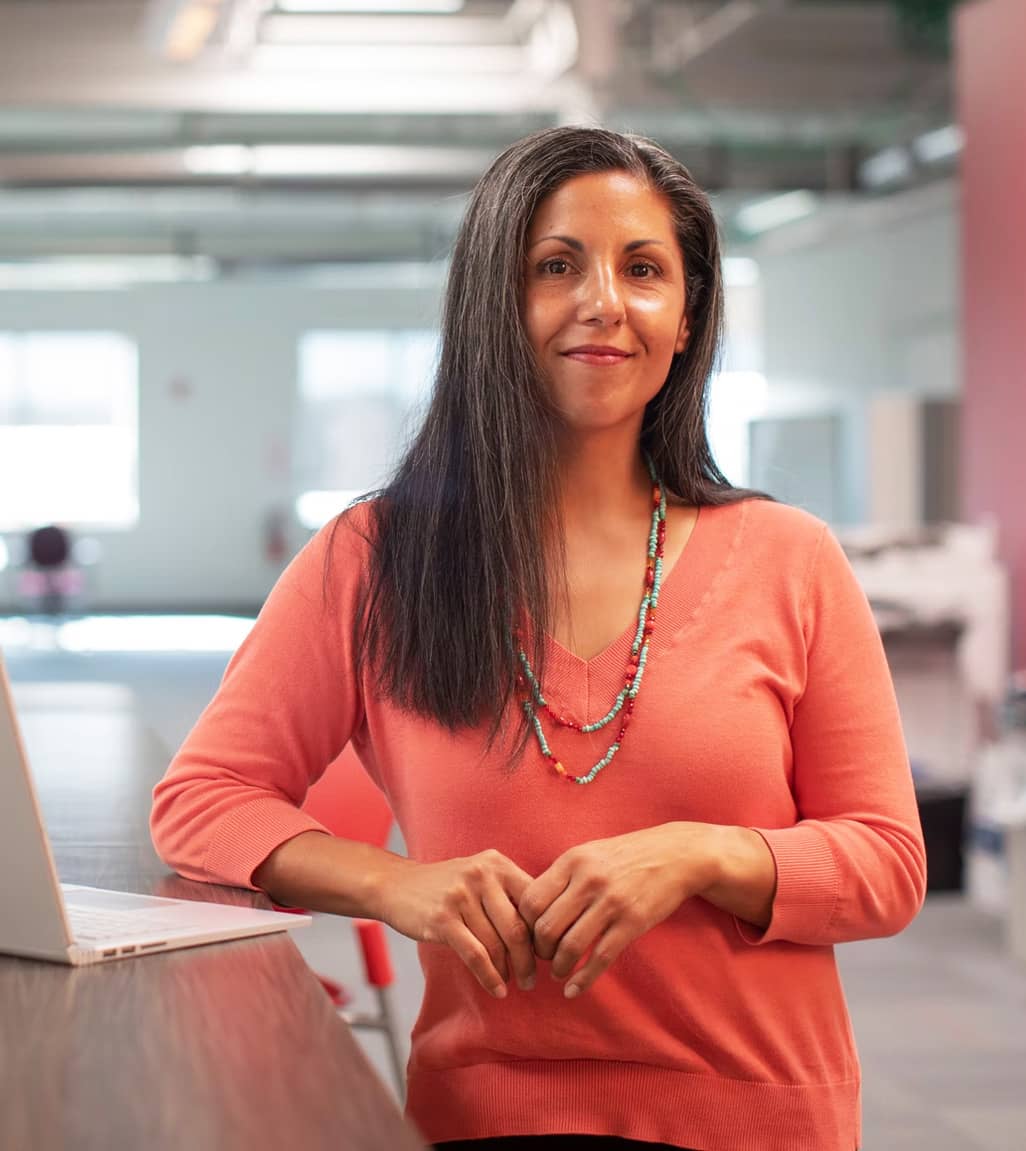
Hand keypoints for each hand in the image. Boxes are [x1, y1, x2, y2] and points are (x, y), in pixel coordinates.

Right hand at [377, 850, 535, 998]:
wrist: (396, 884)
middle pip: (518, 927)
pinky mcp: (442, 919)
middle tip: (533, 979)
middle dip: (529, 959)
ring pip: (497, 944)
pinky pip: (475, 955)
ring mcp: (461, 896)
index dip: (544, 932)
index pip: (534, 902)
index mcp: (497, 864)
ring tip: (514, 984)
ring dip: (509, 971)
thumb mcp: (480, 875)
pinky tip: (497, 990)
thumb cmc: (446, 886)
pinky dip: (490, 977)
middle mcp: (482, 875)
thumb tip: (547, 930)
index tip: (547, 954)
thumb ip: (509, 894)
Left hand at [518, 823, 719, 997]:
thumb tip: (530, 909)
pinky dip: (583, 980)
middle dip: (540, 951)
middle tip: (544, 957)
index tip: (530, 936)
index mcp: (572, 861)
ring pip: (570, 946)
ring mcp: (612, 902)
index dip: (525, 926)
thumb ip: (561, 877)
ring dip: (558, 968)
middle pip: (546, 927)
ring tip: (558, 973)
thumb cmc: (625, 856)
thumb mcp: (588, 853)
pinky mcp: (633, 922)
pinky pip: (600, 958)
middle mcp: (589, 880)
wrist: (674, 854)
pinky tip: (573, 990)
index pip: (531, 901)